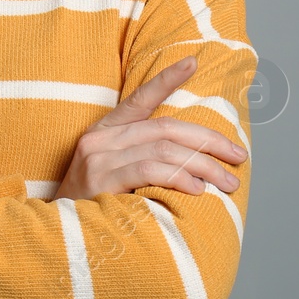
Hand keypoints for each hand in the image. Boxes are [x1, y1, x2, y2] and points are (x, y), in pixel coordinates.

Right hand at [54, 55, 248, 200]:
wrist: (60, 237)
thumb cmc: (94, 208)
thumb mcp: (113, 174)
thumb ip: (143, 158)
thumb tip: (195, 160)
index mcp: (104, 132)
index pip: (139, 99)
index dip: (165, 79)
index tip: (192, 61)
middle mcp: (100, 139)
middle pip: (165, 128)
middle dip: (208, 141)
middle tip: (238, 156)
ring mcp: (98, 158)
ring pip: (164, 150)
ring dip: (204, 166)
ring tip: (227, 182)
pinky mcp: (100, 180)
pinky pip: (150, 170)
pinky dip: (180, 177)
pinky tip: (198, 189)